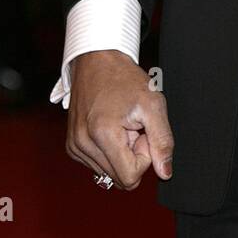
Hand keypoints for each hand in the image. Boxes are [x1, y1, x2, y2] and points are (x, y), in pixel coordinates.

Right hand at [66, 49, 173, 190]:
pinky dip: (109, 150)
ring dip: (121, 152)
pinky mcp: (72, 146)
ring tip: (121, 124)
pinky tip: (110, 127)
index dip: (144, 157)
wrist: (96, 60)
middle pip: (119, 178)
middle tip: (133, 127)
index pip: (130, 177)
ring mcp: (75, 146)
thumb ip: (162, 141)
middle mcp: (83, 144)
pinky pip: (98, 165)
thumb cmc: (125, 78)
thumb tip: (165, 172)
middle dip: (132, 155)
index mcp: (102, 135)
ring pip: (109, 173)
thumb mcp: (153, 104)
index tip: (142, 132)